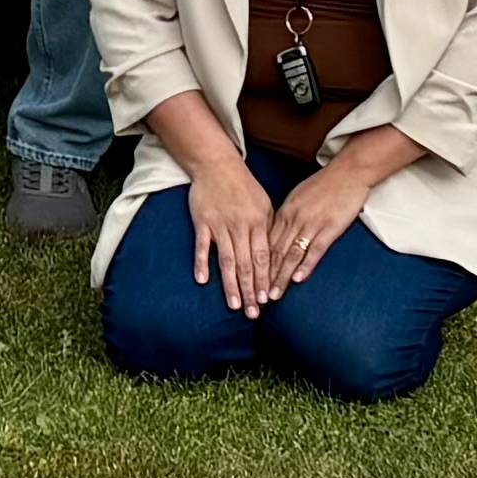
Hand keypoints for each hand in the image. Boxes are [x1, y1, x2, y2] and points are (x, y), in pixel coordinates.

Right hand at [185, 168, 286, 313]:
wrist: (217, 164)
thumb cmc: (243, 186)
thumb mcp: (264, 204)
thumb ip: (268, 229)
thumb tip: (274, 256)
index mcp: (258, 222)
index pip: (263, 257)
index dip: (265, 280)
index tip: (267, 300)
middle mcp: (240, 226)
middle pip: (246, 264)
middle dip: (250, 291)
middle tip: (252, 313)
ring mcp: (220, 225)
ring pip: (227, 260)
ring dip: (230, 285)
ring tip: (233, 305)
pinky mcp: (202, 222)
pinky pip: (202, 246)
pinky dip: (202, 263)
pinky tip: (203, 281)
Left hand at [256, 157, 380, 308]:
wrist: (348, 172)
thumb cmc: (324, 185)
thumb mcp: (298, 197)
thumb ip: (287, 216)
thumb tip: (276, 233)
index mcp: (285, 211)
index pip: (266, 243)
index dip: (258, 264)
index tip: (251, 281)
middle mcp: (294, 219)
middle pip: (275, 252)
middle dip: (265, 277)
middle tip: (257, 296)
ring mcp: (311, 224)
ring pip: (291, 254)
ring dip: (281, 277)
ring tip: (274, 295)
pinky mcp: (329, 228)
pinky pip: (315, 250)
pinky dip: (305, 266)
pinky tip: (298, 279)